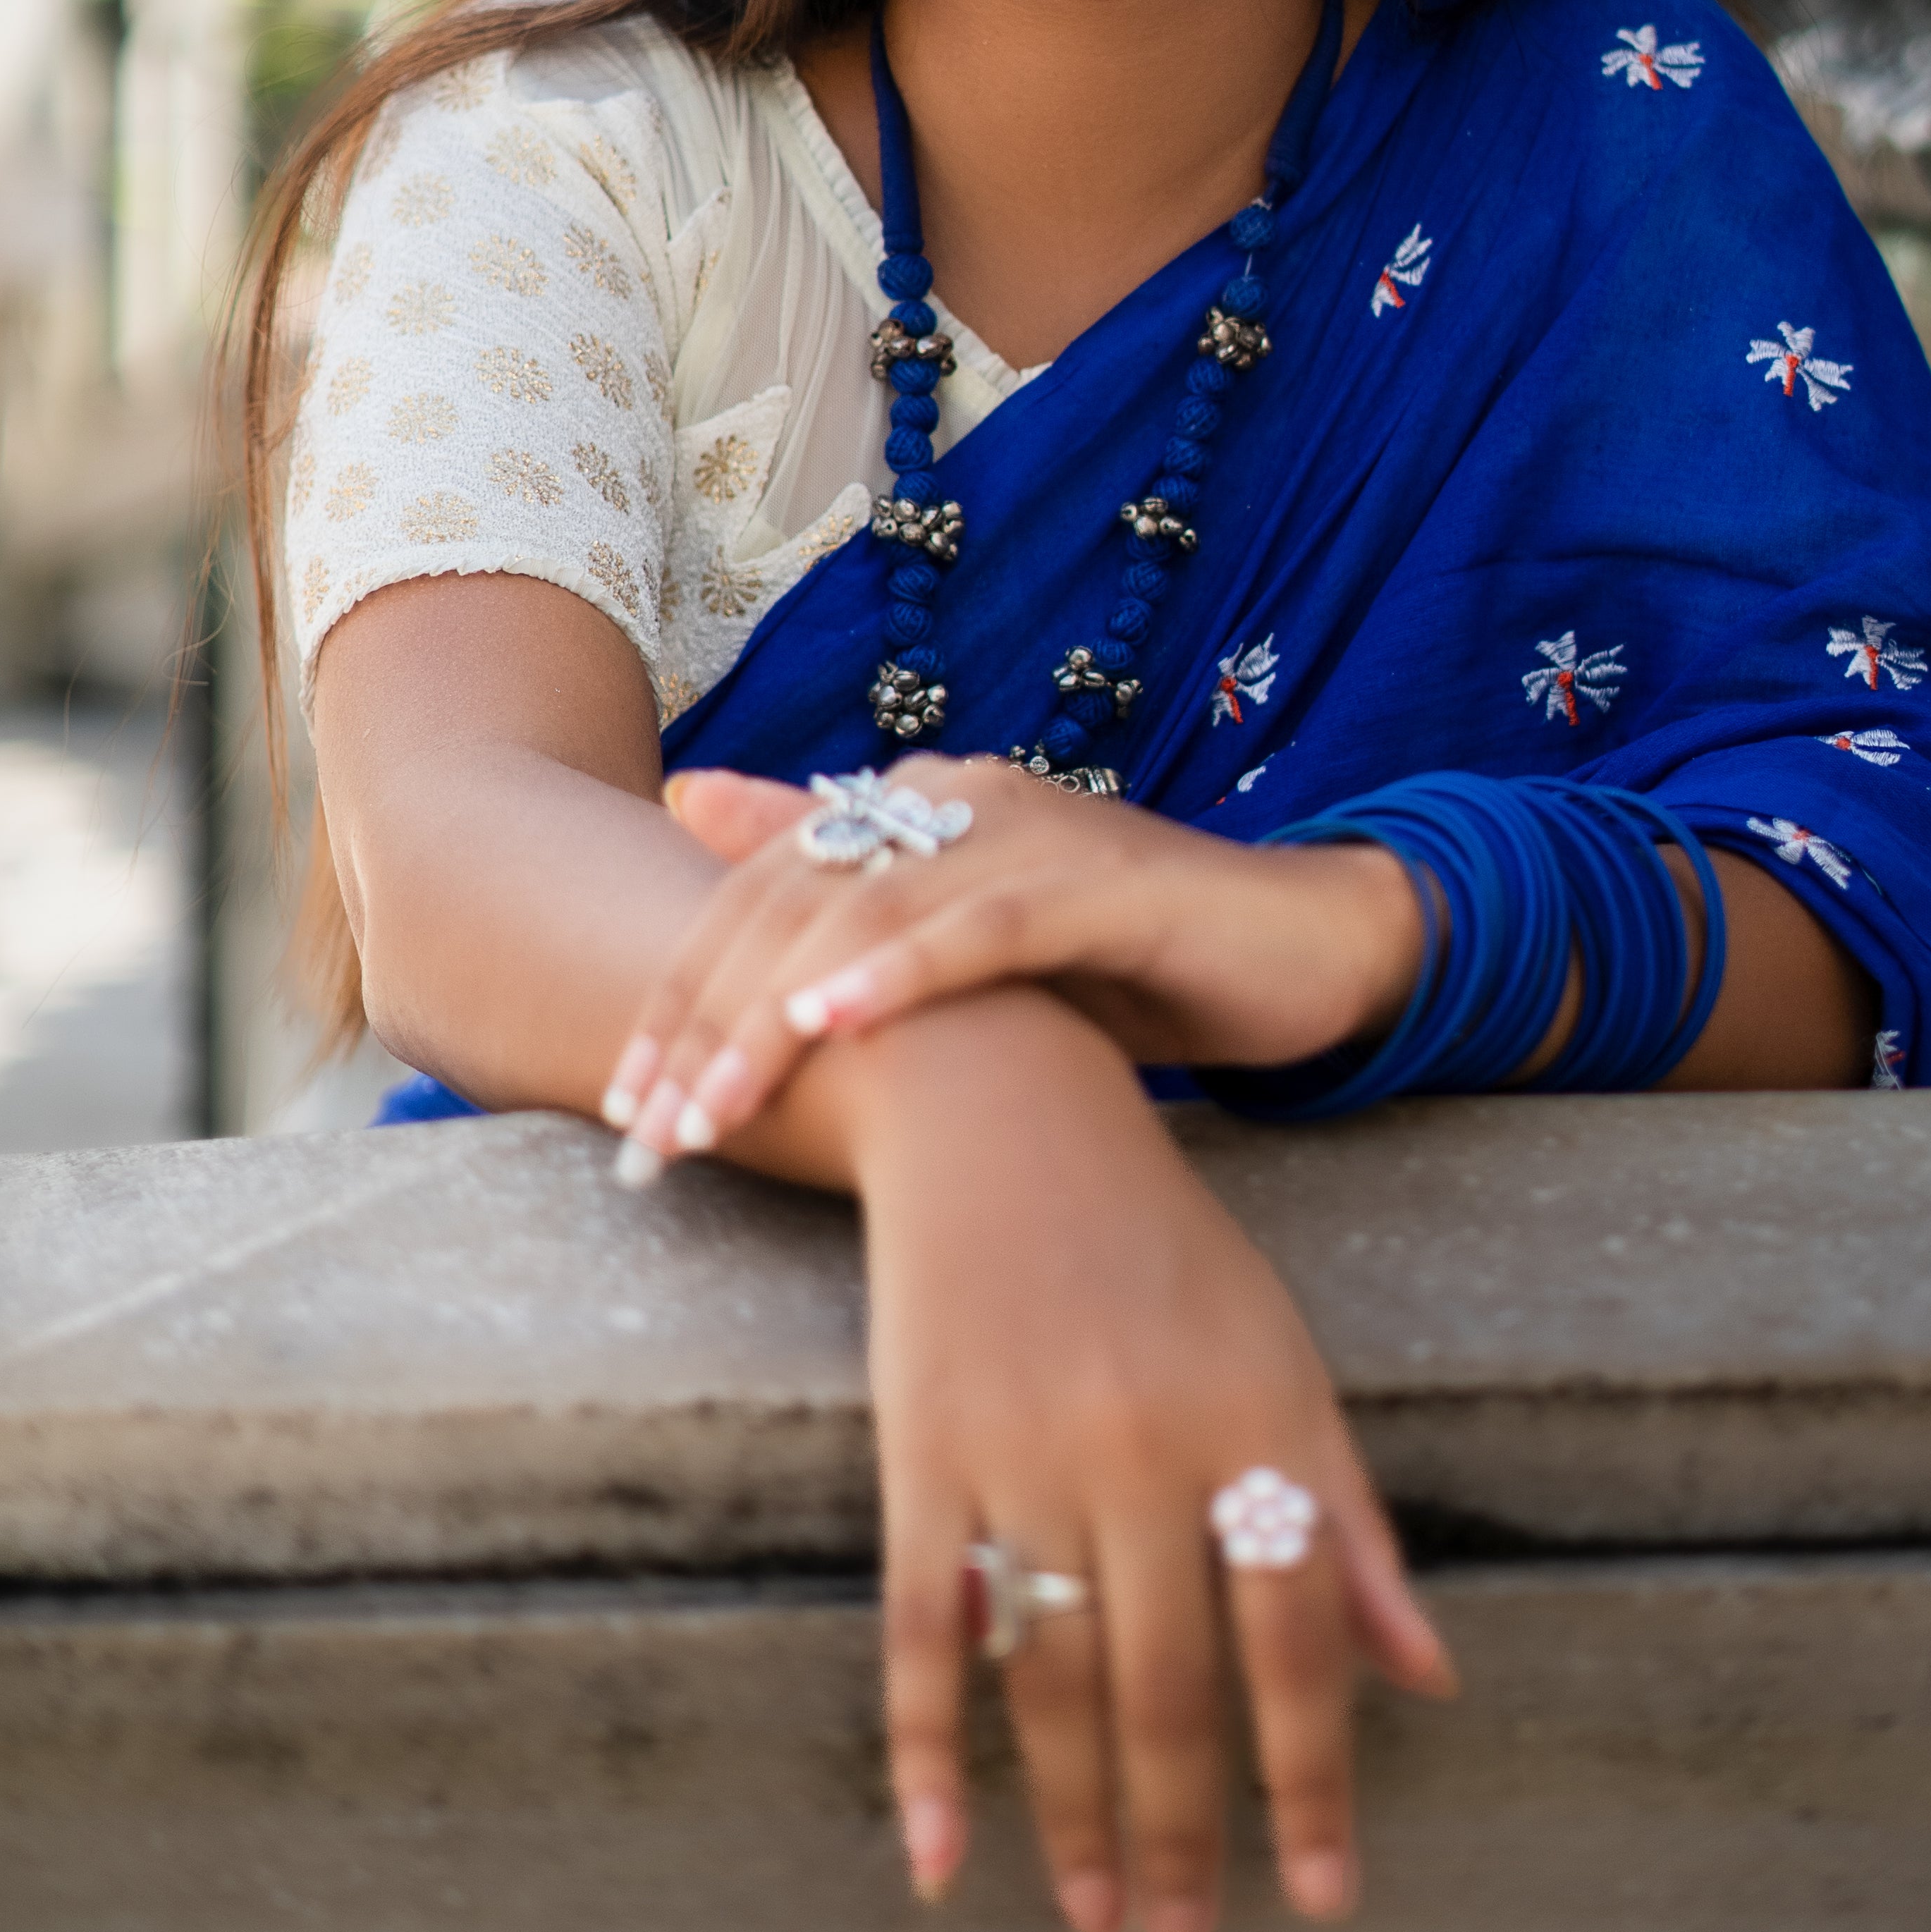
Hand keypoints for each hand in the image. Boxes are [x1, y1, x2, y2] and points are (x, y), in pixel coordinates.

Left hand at [600, 755, 1420, 1168]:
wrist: (1306, 948)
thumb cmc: (1131, 959)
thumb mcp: (974, 946)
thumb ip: (852, 900)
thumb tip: (695, 811)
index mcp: (923, 806)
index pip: (761, 894)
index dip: (682, 996)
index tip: (624, 1110)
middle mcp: (963, 796)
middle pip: (791, 900)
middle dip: (705, 1020)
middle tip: (646, 1135)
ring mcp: (1034, 832)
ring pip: (867, 913)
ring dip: (773, 1017)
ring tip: (709, 1111)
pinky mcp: (1106, 884)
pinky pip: (984, 922)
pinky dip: (901, 973)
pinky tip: (832, 1026)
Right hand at [846, 987, 1453, 1931]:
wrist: (1001, 1111)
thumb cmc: (1160, 1247)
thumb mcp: (1280, 1357)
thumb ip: (1349, 1519)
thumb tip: (1429, 1676)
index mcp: (1253, 1419)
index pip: (1297, 1638)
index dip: (1312, 1778)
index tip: (1323, 1892)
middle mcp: (1145, 1443)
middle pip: (1169, 1682)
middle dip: (1188, 1829)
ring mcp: (1025, 1450)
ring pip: (1053, 1679)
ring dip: (1076, 1817)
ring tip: (1100, 1912)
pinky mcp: (924, 1452)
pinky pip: (926, 1631)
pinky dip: (926, 1755)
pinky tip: (940, 1855)